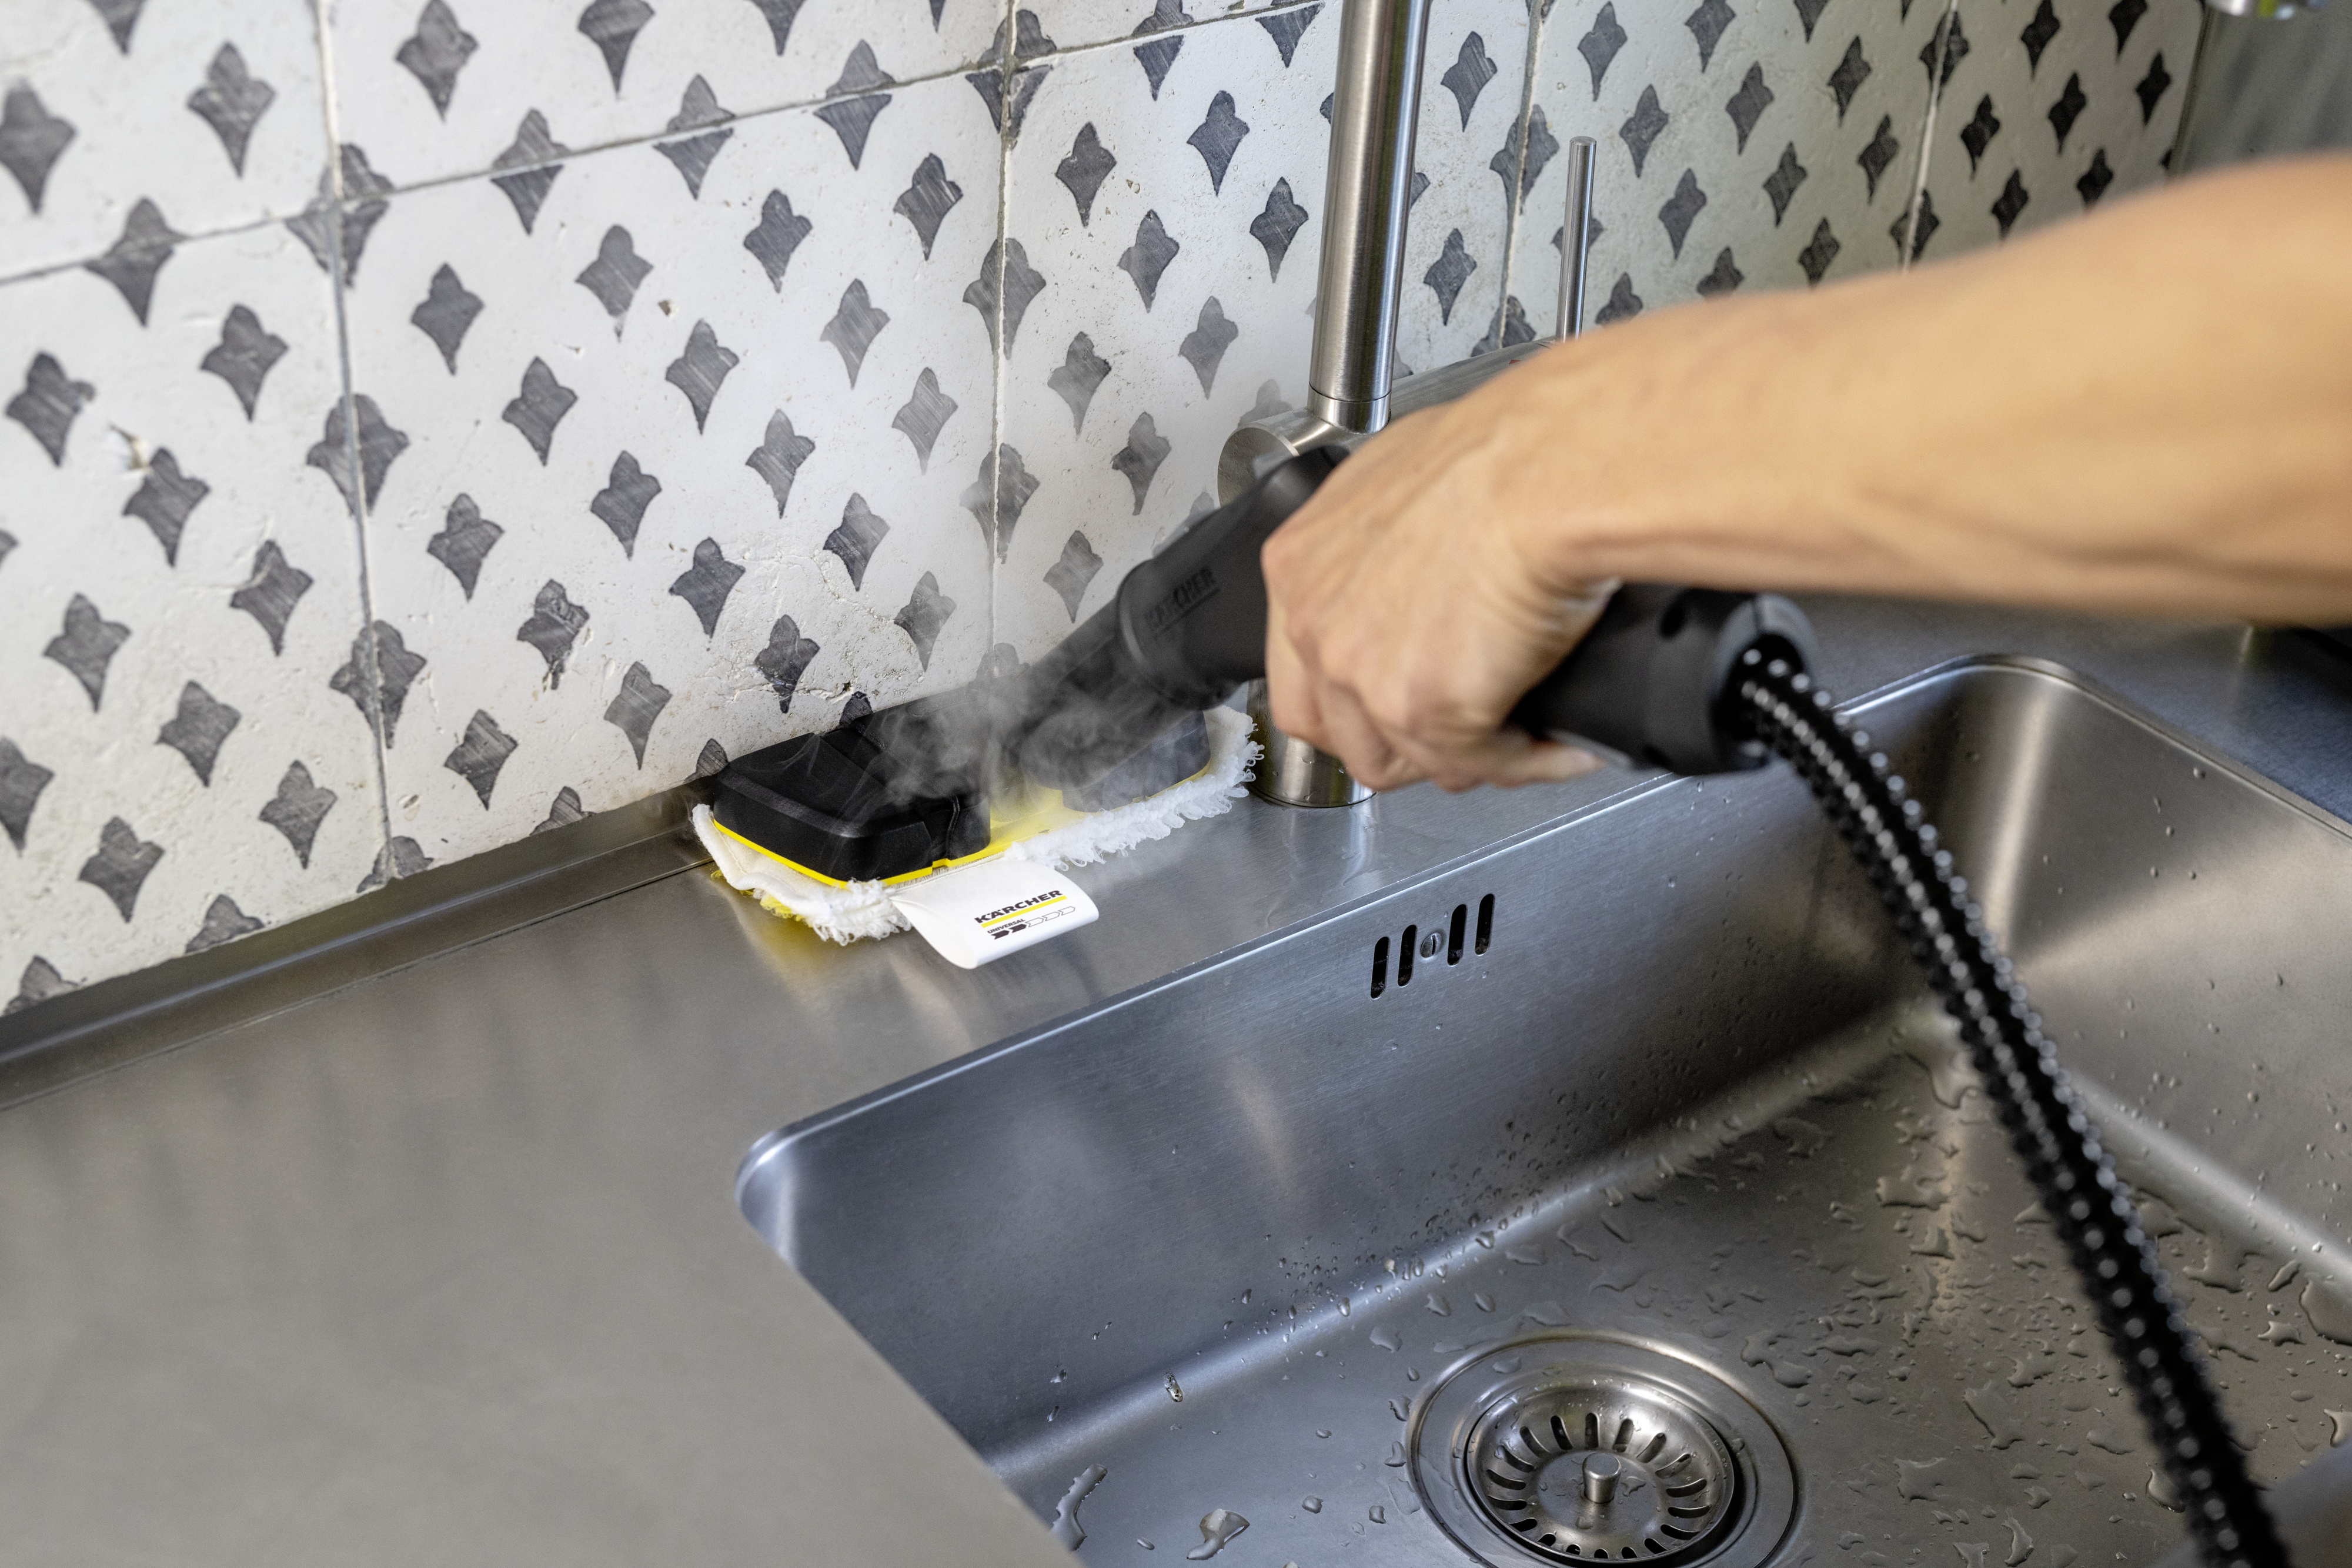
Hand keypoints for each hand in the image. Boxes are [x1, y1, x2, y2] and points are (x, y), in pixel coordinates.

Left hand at [1259, 367, 1617, 792]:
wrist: (1549, 470)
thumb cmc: (1500, 454)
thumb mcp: (1404, 478)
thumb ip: (1383, 539)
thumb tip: (1416, 567)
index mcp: (1299, 565)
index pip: (1299, 670)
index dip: (1353, 700)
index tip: (1394, 702)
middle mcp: (1316, 625)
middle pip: (1337, 732)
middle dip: (1398, 745)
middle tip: (1457, 733)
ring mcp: (1362, 675)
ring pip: (1397, 761)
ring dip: (1458, 759)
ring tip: (1511, 739)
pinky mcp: (1424, 712)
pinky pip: (1477, 765)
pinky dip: (1526, 761)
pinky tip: (1559, 745)